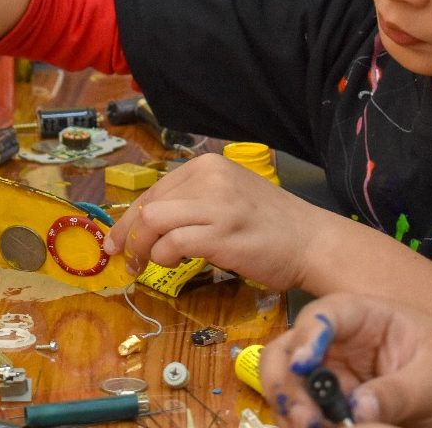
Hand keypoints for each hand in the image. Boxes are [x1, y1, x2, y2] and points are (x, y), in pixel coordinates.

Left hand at [104, 153, 316, 289]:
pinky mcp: (223, 234)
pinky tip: (173, 265)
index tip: (118, 239)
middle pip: (148, 205)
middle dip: (128, 235)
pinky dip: (164, 258)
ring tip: (145, 266)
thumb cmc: (271, 224)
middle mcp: (211, 178)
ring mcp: (218, 205)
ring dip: (141, 249)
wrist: (313, 241)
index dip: (129, 218)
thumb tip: (147, 222)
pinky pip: (173, 244)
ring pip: (153, 222)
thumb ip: (193, 201)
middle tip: (124, 259)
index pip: (154, 190)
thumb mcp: (229, 197)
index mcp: (208, 165)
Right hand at [259, 293, 431, 427]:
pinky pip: (311, 418)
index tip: (303, 367)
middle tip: (304, 420)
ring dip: (297, 414)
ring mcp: (333, 378)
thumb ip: (398, 391)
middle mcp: (338, 345)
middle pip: (287, 353)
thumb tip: (357, 410)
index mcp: (364, 318)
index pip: (324, 316)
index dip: (306, 337)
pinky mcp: (335, 409)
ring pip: (290, 391)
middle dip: (285, 385)